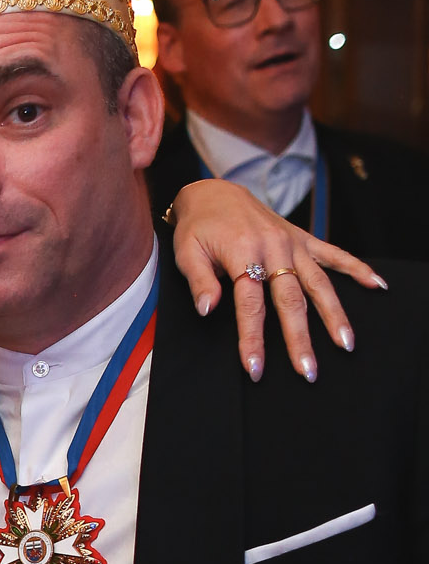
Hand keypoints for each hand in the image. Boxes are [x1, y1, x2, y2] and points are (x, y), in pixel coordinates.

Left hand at [170, 178, 383, 382]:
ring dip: (334, 315)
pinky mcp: (303, 238)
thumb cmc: (198, 227)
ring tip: (345, 344)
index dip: (253, 338)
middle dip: (300, 338)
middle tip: (308, 371)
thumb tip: (208, 310)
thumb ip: (199, 281)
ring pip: (319, 283)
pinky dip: (357, 268)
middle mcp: (274, 247)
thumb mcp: (186, 252)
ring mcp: (292, 243)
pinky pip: (334, 253)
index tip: (255, 368)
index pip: (250, 305)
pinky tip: (376, 285)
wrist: (213, 192)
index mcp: (243, 252)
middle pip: (291, 300)